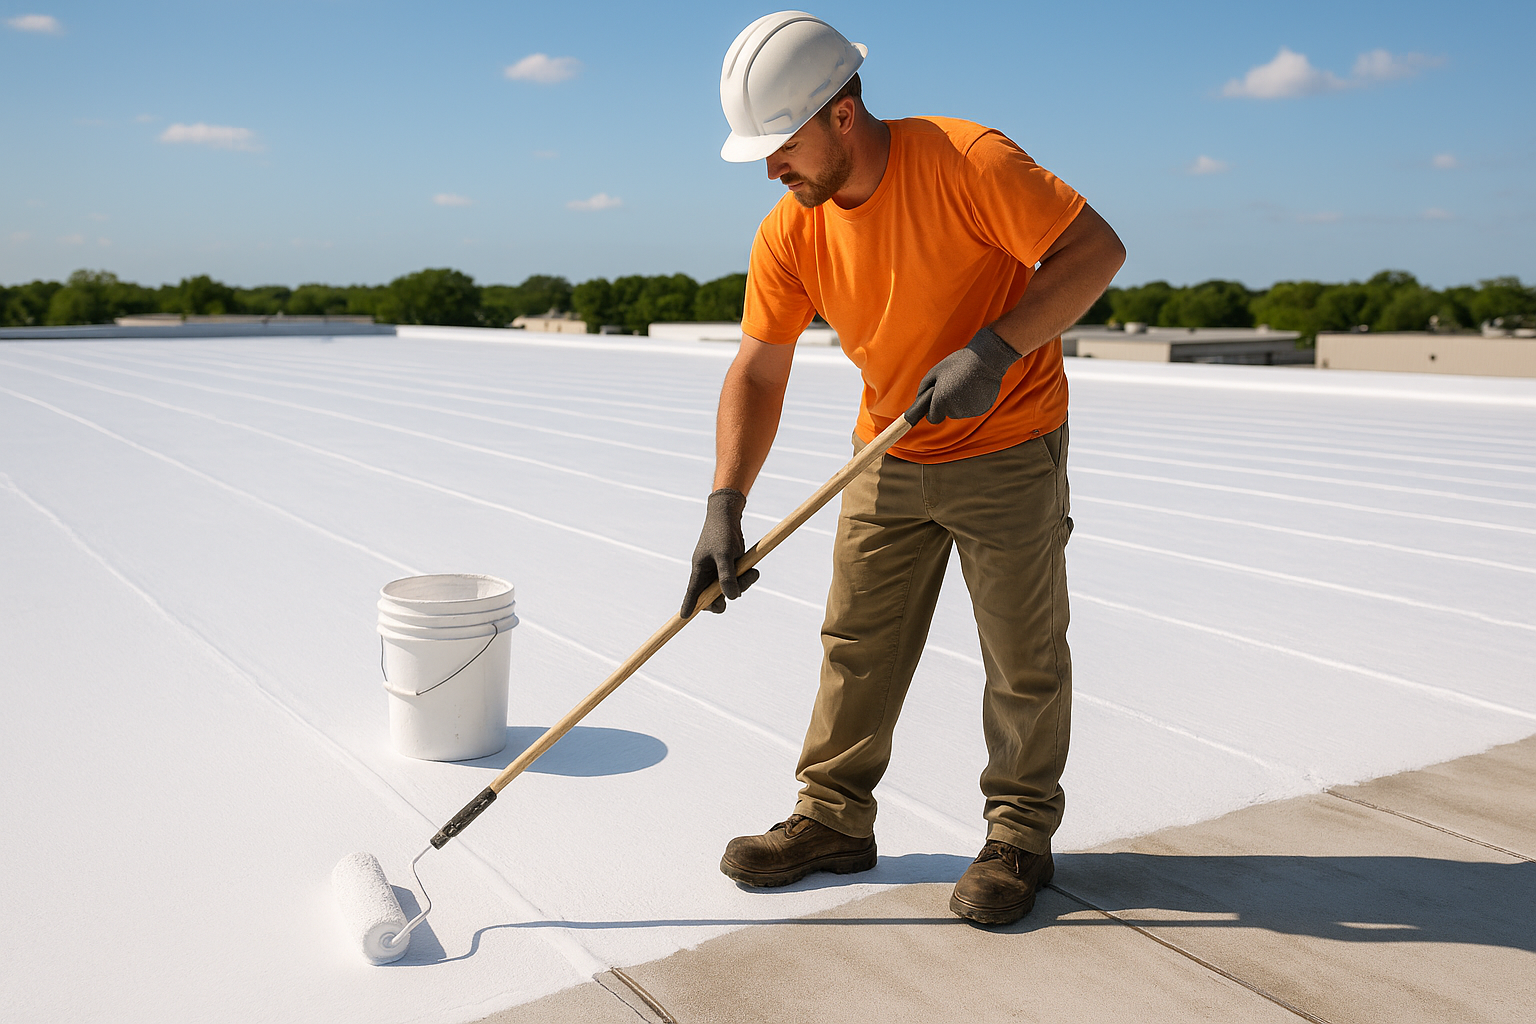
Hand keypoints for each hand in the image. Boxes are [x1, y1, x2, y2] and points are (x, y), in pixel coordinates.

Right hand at [681, 488, 760, 616]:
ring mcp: (719, 571)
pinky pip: (737, 581)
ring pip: (729, 589)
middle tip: (740, 588)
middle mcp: (707, 573)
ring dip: (742, 584)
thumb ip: (727, 576)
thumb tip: (731, 597)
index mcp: (699, 570)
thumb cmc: (722, 533)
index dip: (688, 604)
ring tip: (752, 572)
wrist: (729, 517)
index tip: (684, 616)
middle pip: (714, 597)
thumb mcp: (724, 554)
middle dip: (728, 595)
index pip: (692, 592)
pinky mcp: (730, 567)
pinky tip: (752, 570)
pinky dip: (746, 578)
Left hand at [918, 326, 1020, 422]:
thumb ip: (923, 388)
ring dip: (960, 402)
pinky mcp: (982, 409)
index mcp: (941, 401)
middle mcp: (955, 410)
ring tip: (965, 384)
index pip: (933, 419)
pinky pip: (972, 409)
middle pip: (947, 413)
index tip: (935, 403)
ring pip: (960, 411)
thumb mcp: (935, 371)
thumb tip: (919, 400)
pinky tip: (975, 387)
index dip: (933, 411)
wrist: (986, 359)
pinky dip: (972, 401)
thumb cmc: (958, 363)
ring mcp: (970, 411)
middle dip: (947, 403)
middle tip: (954, 385)